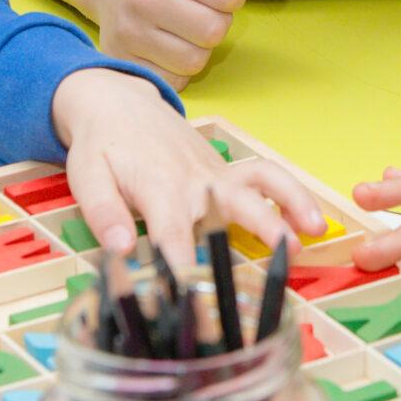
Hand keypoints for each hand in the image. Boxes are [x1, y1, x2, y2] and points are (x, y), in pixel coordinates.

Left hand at [50, 68, 325, 274]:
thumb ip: (103, 213)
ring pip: (260, 185)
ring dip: (289, 205)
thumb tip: (119, 249)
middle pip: (232, 207)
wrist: (118, 102)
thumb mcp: (87, 177)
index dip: (184, 267)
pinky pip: (264, 176)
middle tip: (283, 259)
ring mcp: (216, 174)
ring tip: (313, 233)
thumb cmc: (100, 145)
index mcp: (159, 188)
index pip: (174, 235)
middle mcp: (196, 181)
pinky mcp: (226, 171)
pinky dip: (290, 193)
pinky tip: (309, 220)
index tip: (195, 298)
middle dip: (259, 231)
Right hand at [90, 0, 283, 87]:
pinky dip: (177, 69)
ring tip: (182, 29)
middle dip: (216, 23)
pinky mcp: (122, 61)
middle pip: (214, 31)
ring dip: (198, 49)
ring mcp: (129, 33)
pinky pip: (173, 81)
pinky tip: (166, 47)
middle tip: (197, 10)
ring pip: (195, 61)